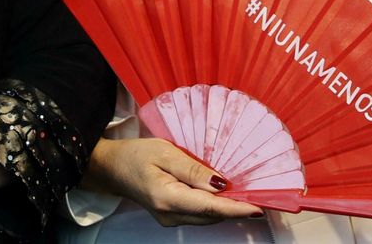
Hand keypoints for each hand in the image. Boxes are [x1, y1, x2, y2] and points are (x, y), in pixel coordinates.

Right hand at [85, 137, 262, 227]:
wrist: (112, 168)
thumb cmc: (135, 155)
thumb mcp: (164, 152)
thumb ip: (193, 169)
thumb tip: (220, 184)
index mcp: (168, 198)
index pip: (210, 208)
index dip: (237, 209)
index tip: (259, 207)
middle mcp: (170, 215)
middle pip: (212, 216)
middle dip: (236, 207)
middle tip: (259, 194)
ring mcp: (170, 219)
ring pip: (208, 217)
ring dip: (226, 207)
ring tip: (246, 193)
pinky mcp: (172, 217)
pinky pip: (200, 215)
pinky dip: (214, 206)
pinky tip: (222, 195)